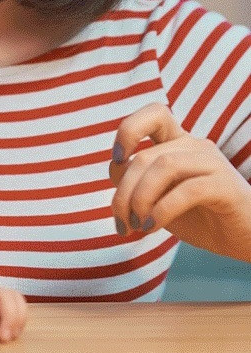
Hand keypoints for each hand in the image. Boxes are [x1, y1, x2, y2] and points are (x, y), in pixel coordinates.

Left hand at [110, 103, 250, 258]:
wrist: (245, 239)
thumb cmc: (202, 217)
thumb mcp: (162, 199)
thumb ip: (138, 182)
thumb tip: (114, 172)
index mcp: (179, 143)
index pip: (154, 114)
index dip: (127, 131)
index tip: (117, 161)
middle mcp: (195, 146)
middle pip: (145, 156)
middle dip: (123, 192)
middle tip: (122, 222)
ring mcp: (212, 163)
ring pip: (164, 167)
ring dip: (140, 199)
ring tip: (138, 226)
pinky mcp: (225, 186)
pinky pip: (187, 190)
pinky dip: (162, 209)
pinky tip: (153, 227)